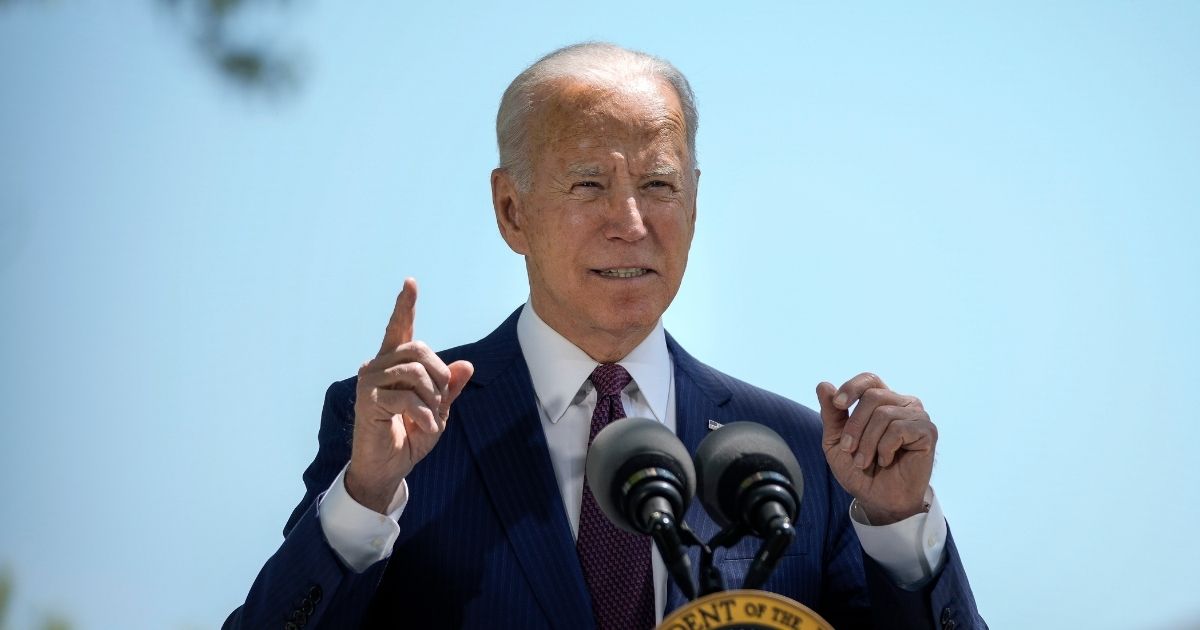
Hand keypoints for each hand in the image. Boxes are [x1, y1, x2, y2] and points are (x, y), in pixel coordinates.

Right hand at [346, 278, 473, 513]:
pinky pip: (407, 398)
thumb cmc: (409, 436)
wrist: (387, 468)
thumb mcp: (438, 411)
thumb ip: (449, 388)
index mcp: (394, 365)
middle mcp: (377, 367)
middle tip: (442, 399)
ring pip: (414, 372)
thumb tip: (467, 365)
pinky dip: (425, 415)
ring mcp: (369, 382)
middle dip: (439, 374)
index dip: (405, 306)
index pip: (400, 329)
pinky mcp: (367, 401)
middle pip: (418, 350)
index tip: (410, 282)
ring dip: (432, 398)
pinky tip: (425, 428)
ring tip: (430, 417)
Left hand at [816, 373, 935, 524]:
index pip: (869, 379)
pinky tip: (885, 460)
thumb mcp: (837, 441)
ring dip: (867, 442)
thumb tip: (823, 384)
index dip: (853, 387)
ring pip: (884, 414)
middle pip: (873, 396)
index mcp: (882, 401)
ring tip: (865, 461)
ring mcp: (917, 416)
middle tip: (849, 450)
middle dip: (855, 426)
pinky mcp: (928, 432)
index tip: (837, 405)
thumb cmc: (859, 469)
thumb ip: (831, 414)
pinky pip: (899, 429)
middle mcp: (902, 403)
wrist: (878, 499)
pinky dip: (885, 448)